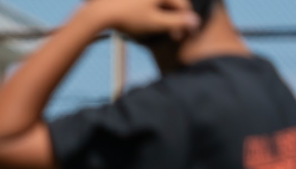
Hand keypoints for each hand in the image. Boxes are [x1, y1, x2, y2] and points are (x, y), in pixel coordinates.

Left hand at [82, 0, 199, 42]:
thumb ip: (177, 22)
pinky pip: (147, 5)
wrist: (98, 14)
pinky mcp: (132, 0)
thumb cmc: (127, 18)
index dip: (184, 22)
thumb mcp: (155, 23)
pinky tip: (144, 23)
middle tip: (172, 36)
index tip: (180, 37)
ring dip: (162, 16)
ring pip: (159, 4)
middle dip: (173, 19)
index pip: (182, 5)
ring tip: (157, 30)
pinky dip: (150, 12)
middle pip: (170, 3)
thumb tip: (197, 22)